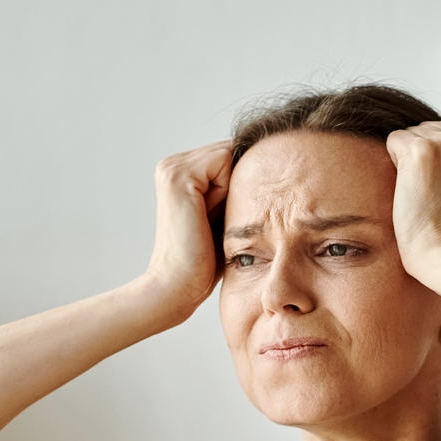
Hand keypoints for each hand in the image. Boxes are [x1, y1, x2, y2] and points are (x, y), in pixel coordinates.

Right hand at [141, 141, 233, 319]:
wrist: (178, 285)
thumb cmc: (204, 260)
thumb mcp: (222, 217)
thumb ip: (233, 192)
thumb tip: (268, 175)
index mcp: (179, 173)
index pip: (228, 156)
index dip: (243, 181)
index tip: (235, 214)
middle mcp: (172, 165)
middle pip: (231, 154)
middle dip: (239, 183)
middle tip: (221, 221)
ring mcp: (173, 168)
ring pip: (230, 157)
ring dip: (235, 188)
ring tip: (214, 220)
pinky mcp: (180, 177)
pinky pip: (225, 162)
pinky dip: (231, 189)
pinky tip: (215, 216)